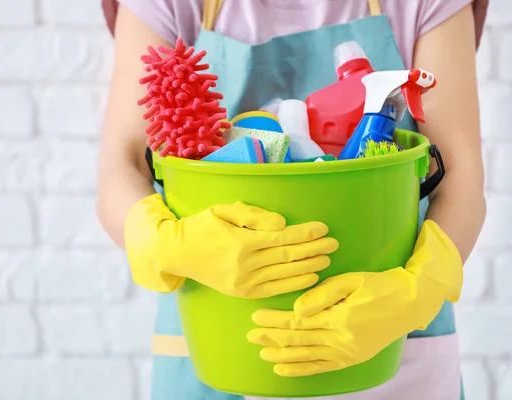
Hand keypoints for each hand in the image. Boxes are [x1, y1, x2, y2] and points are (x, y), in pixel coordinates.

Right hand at [124, 194, 339, 297]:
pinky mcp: (242, 293)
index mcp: (242, 242)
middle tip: (334, 243)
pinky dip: (295, 284)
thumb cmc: (201, 227)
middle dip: (314, 249)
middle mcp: (246, 265)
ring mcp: (244, 282)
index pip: (283, 238)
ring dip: (309, 266)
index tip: (323, 228)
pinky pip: (275, 289)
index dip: (306, 233)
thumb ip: (253, 216)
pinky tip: (310, 277)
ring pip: (285, 274)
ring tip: (327, 258)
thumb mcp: (222, 211)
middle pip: (289, 256)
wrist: (176, 253)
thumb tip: (282, 225)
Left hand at [247, 220, 461, 376]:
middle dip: (273, 337)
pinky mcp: (352, 359)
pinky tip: (283, 369)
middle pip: (299, 340)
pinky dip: (301, 369)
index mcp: (341, 318)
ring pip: (307, 356)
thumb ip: (322, 294)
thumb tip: (297, 309)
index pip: (299, 321)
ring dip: (282, 354)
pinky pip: (321, 367)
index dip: (276, 320)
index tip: (256, 316)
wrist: (411, 304)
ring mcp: (348, 353)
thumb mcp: (352, 280)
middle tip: (250, 335)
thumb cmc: (381, 286)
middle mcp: (343, 340)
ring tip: (261, 351)